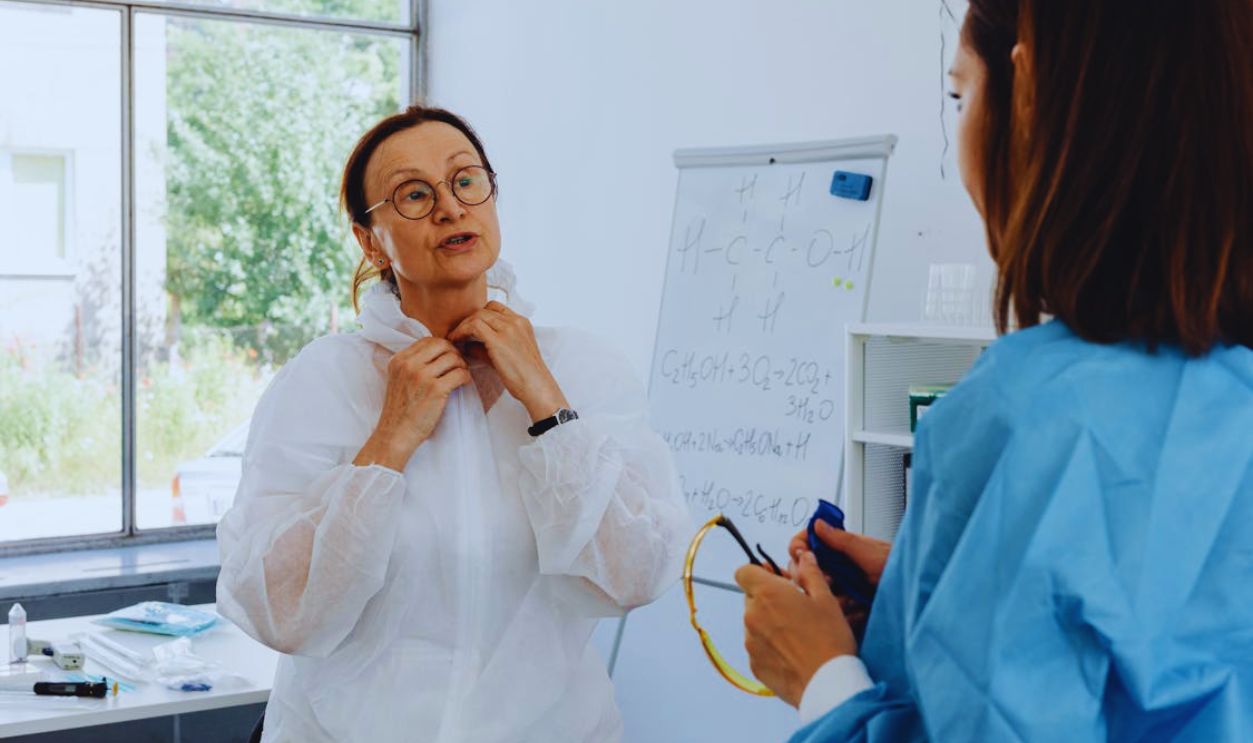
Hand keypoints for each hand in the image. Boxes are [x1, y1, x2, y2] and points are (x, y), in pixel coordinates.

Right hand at [354, 338, 470, 469]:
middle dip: (454, 353)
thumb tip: (440, 351)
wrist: (396, 434)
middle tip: (457, 366)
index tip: (448, 358)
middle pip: (442, 344)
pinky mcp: (435, 389)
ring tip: (460, 376)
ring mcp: (421, 376)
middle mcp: (409, 364)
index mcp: (399, 359)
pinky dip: (466, 377)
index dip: (443, 347)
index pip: (428, 340)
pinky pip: (460, 373)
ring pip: (453, 358)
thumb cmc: (401, 410)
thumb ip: (413, 364)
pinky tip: (463, 384)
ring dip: (461, 366)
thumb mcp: (399, 379)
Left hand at [446, 301, 568, 420]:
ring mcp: (508, 329)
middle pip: (484, 310)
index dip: (479, 316)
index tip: (469, 327)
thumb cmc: (525, 376)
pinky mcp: (499, 340)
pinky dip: (461, 332)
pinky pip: (473, 326)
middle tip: (457, 333)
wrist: (536, 387)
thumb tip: (467, 345)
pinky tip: (456, 342)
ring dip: (462, 326)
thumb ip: (488, 347)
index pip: (495, 307)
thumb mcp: (508, 355)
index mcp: (522, 323)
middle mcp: (516, 322)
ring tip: (454, 338)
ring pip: (477, 316)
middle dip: (468, 320)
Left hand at [736, 551, 857, 706]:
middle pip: (750, 596)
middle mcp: (752, 615)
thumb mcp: (826, 599)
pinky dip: (769, 645)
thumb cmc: (830, 639)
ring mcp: (750, 641)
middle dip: (767, 597)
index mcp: (767, 593)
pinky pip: (757, 646)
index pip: (743, 571)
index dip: (758, 572)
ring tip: (797, 632)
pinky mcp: (754, 664)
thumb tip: (804, 557)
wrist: (827, 684)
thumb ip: (810, 573)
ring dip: (768, 622)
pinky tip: (793, 651)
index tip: (775, 577)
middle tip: (794, 605)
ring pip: (753, 622)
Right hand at [786, 523, 889, 638]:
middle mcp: (837, 568)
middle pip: (805, 571)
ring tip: (855, 599)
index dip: (799, 548)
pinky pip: (834, 614)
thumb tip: (817, 524)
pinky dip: (846, 614)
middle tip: (832, 580)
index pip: (805, 544)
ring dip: (834, 599)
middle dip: (815, 577)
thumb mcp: (870, 552)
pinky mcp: (847, 610)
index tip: (801, 554)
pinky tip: (861, 610)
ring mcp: (842, 589)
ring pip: (817, 595)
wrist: (916, 597)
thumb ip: (843, 540)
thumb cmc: (899, 569)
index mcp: (839, 550)